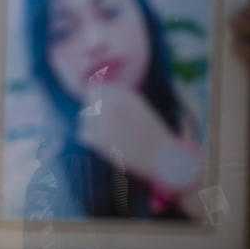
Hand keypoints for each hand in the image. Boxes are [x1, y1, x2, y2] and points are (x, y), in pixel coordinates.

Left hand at [75, 87, 198, 191]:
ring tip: (111, 136)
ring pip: (84, 119)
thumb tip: (91, 94)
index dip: (96, 100)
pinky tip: (105, 144)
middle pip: (87, 104)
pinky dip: (91, 139)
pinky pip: (83, 134)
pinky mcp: (100, 138)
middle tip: (107, 126)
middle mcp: (112, 103)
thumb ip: (117, 99)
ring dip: (92, 126)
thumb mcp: (137, 107)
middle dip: (94, 113)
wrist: (166, 158)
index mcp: (123, 93)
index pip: (93, 89)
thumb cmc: (152, 134)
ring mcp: (105, 120)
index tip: (102, 110)